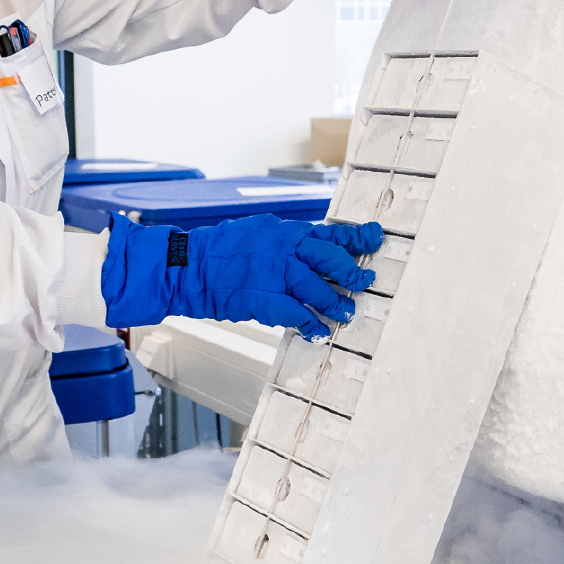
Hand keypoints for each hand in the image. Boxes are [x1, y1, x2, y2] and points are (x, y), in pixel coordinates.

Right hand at [101, 215, 383, 339]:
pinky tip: (319, 332)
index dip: (356, 236)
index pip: (328, 231)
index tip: (376, 237)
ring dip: (335, 302)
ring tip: (345, 312)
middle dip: (351, 271)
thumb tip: (309, 250)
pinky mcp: (264, 297)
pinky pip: (297, 314)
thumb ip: (284, 243)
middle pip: (330, 257)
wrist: (187, 266)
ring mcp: (274, 273)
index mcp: (283, 231)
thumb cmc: (218, 251)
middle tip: (364, 281)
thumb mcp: (256, 234)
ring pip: (318, 287)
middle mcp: (283, 248)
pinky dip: (312, 325)